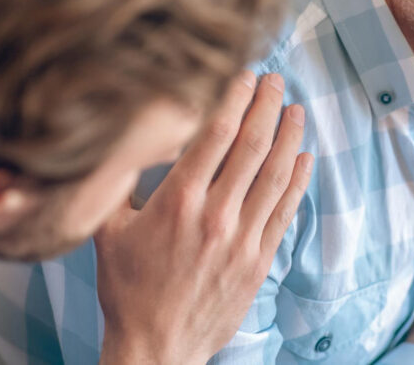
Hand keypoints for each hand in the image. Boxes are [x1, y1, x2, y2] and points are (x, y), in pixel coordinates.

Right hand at [94, 72, 311, 364]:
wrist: (157, 347)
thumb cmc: (129, 289)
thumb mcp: (108, 232)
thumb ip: (118, 184)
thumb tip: (126, 141)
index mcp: (178, 202)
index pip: (216, 134)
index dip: (235, 98)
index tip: (244, 75)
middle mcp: (216, 215)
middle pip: (253, 146)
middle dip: (267, 106)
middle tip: (276, 80)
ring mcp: (242, 238)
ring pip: (276, 174)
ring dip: (290, 137)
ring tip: (296, 109)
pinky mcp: (259, 259)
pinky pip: (285, 210)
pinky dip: (298, 181)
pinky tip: (305, 157)